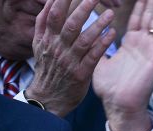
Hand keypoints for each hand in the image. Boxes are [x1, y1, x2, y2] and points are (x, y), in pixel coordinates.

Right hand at [28, 0, 116, 116]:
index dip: (62, 0)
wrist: (48, 98)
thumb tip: (49, 2)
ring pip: (83, 39)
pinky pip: (93, 56)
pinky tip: (112, 34)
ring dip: (98, 24)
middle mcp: (56, 47)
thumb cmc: (48, 68)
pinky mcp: (80, 73)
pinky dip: (103, 44)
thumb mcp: (39, 45)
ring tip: (111, 13)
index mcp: (46, 38)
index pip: (53, 14)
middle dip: (83, 7)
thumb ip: (43, 24)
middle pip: (70, 23)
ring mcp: (68, 61)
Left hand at [93, 0, 152, 130]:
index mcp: (130, 47)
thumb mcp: (99, 62)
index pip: (136, 21)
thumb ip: (97, 47)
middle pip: (148, 19)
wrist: (118, 106)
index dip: (138, 7)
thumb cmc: (110, 89)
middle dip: (151, 3)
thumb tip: (87, 35)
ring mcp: (151, 52)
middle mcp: (143, 47)